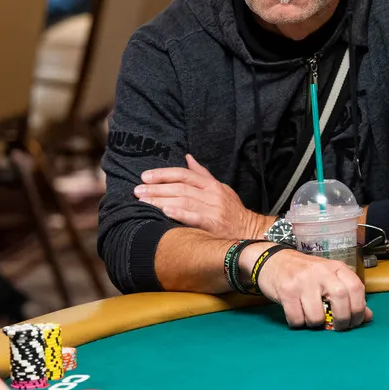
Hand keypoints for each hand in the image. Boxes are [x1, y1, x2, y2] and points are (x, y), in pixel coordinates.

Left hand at [136, 154, 267, 238]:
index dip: (163, 174)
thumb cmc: (232, 211)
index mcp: (211, 185)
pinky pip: (194, 218)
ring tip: (143, 201)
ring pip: (183, 201)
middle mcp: (212, 195)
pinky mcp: (214, 226)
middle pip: (180, 188)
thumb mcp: (220, 188)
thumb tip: (188, 157)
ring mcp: (213, 210)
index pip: (184, 174)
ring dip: (161, 201)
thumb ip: (202, 174)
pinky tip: (165, 212)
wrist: (251, 232)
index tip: (145, 176)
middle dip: (156, 188)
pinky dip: (179, 214)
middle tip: (137, 190)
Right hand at [252, 248, 371, 330]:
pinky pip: (297, 318)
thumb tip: (367, 317)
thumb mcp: (329, 279)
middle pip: (341, 299)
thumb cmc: (304, 274)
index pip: (356, 287)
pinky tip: (297, 316)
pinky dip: (298, 323)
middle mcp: (321, 270)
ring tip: (311, 318)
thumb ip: (348, 296)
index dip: (359, 309)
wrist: (273, 261)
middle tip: (336, 327)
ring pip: (317, 314)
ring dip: (315, 324)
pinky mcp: (286, 289)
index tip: (354, 322)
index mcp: (335, 267)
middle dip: (342, 320)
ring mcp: (303, 279)